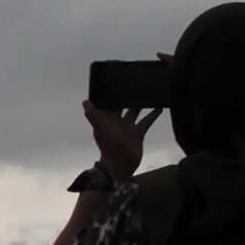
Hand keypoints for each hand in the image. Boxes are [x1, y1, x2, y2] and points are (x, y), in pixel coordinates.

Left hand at [83, 51, 165, 181]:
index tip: (114, 80)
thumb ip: (93, 115)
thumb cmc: (110, 145)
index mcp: (105, 118)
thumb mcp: (101, 127)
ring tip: (148, 91)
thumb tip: (85, 101)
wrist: (121, 164)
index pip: (106, 102)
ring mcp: (127, 127)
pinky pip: (146, 121)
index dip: (109, 93)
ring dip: (140, 103)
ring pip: (135, 111)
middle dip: (125, 95)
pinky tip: (160, 106)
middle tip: (133, 82)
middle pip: (121, 104)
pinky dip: (152, 114)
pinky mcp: (138, 133)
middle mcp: (116, 121)